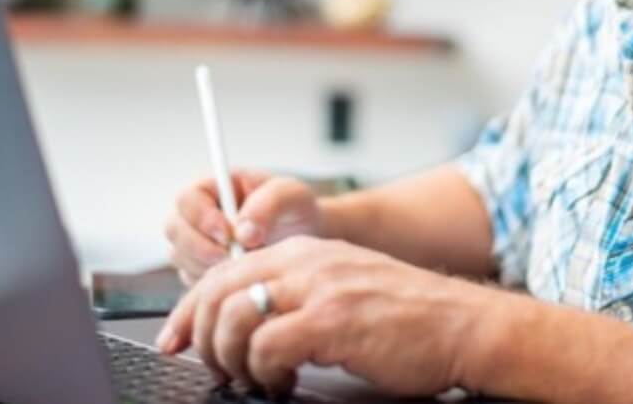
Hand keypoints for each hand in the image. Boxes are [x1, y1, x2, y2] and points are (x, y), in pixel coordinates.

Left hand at [156, 235, 484, 398]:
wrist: (458, 322)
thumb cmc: (404, 313)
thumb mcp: (342, 284)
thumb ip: (295, 292)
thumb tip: (243, 322)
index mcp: (306, 250)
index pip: (225, 270)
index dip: (190, 309)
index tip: (174, 339)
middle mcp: (307, 260)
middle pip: (219, 289)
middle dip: (199, 335)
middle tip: (209, 366)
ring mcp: (319, 288)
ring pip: (235, 317)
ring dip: (230, 358)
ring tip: (251, 378)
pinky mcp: (332, 320)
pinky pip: (268, 346)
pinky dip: (262, 372)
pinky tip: (281, 382)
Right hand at [164, 172, 322, 285]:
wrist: (304, 238)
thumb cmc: (295, 208)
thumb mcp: (291, 195)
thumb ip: (268, 203)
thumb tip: (243, 231)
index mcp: (214, 186)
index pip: (187, 198)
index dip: (200, 217)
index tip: (226, 233)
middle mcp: (198, 213)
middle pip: (174, 229)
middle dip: (199, 247)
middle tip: (231, 258)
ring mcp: (194, 242)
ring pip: (180, 257)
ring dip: (207, 266)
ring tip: (243, 264)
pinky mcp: (199, 269)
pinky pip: (190, 280)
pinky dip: (210, 284)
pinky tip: (238, 278)